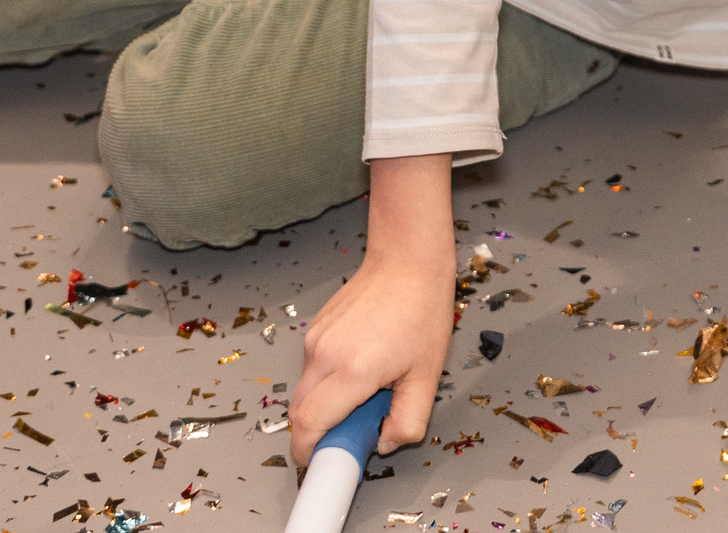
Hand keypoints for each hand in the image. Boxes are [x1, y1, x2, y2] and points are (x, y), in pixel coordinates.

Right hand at [288, 154, 455, 465]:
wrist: (407, 260)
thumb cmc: (421, 310)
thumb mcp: (427, 375)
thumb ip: (408, 419)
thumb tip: (387, 443)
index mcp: (352, 370)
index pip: (309, 425)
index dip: (308, 453)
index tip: (320, 466)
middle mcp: (325, 354)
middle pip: (299, 413)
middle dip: (319, 433)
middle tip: (353, 431)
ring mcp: (315, 339)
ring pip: (305, 391)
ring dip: (326, 404)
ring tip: (367, 391)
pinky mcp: (313, 328)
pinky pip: (311, 369)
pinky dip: (327, 381)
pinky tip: (361, 367)